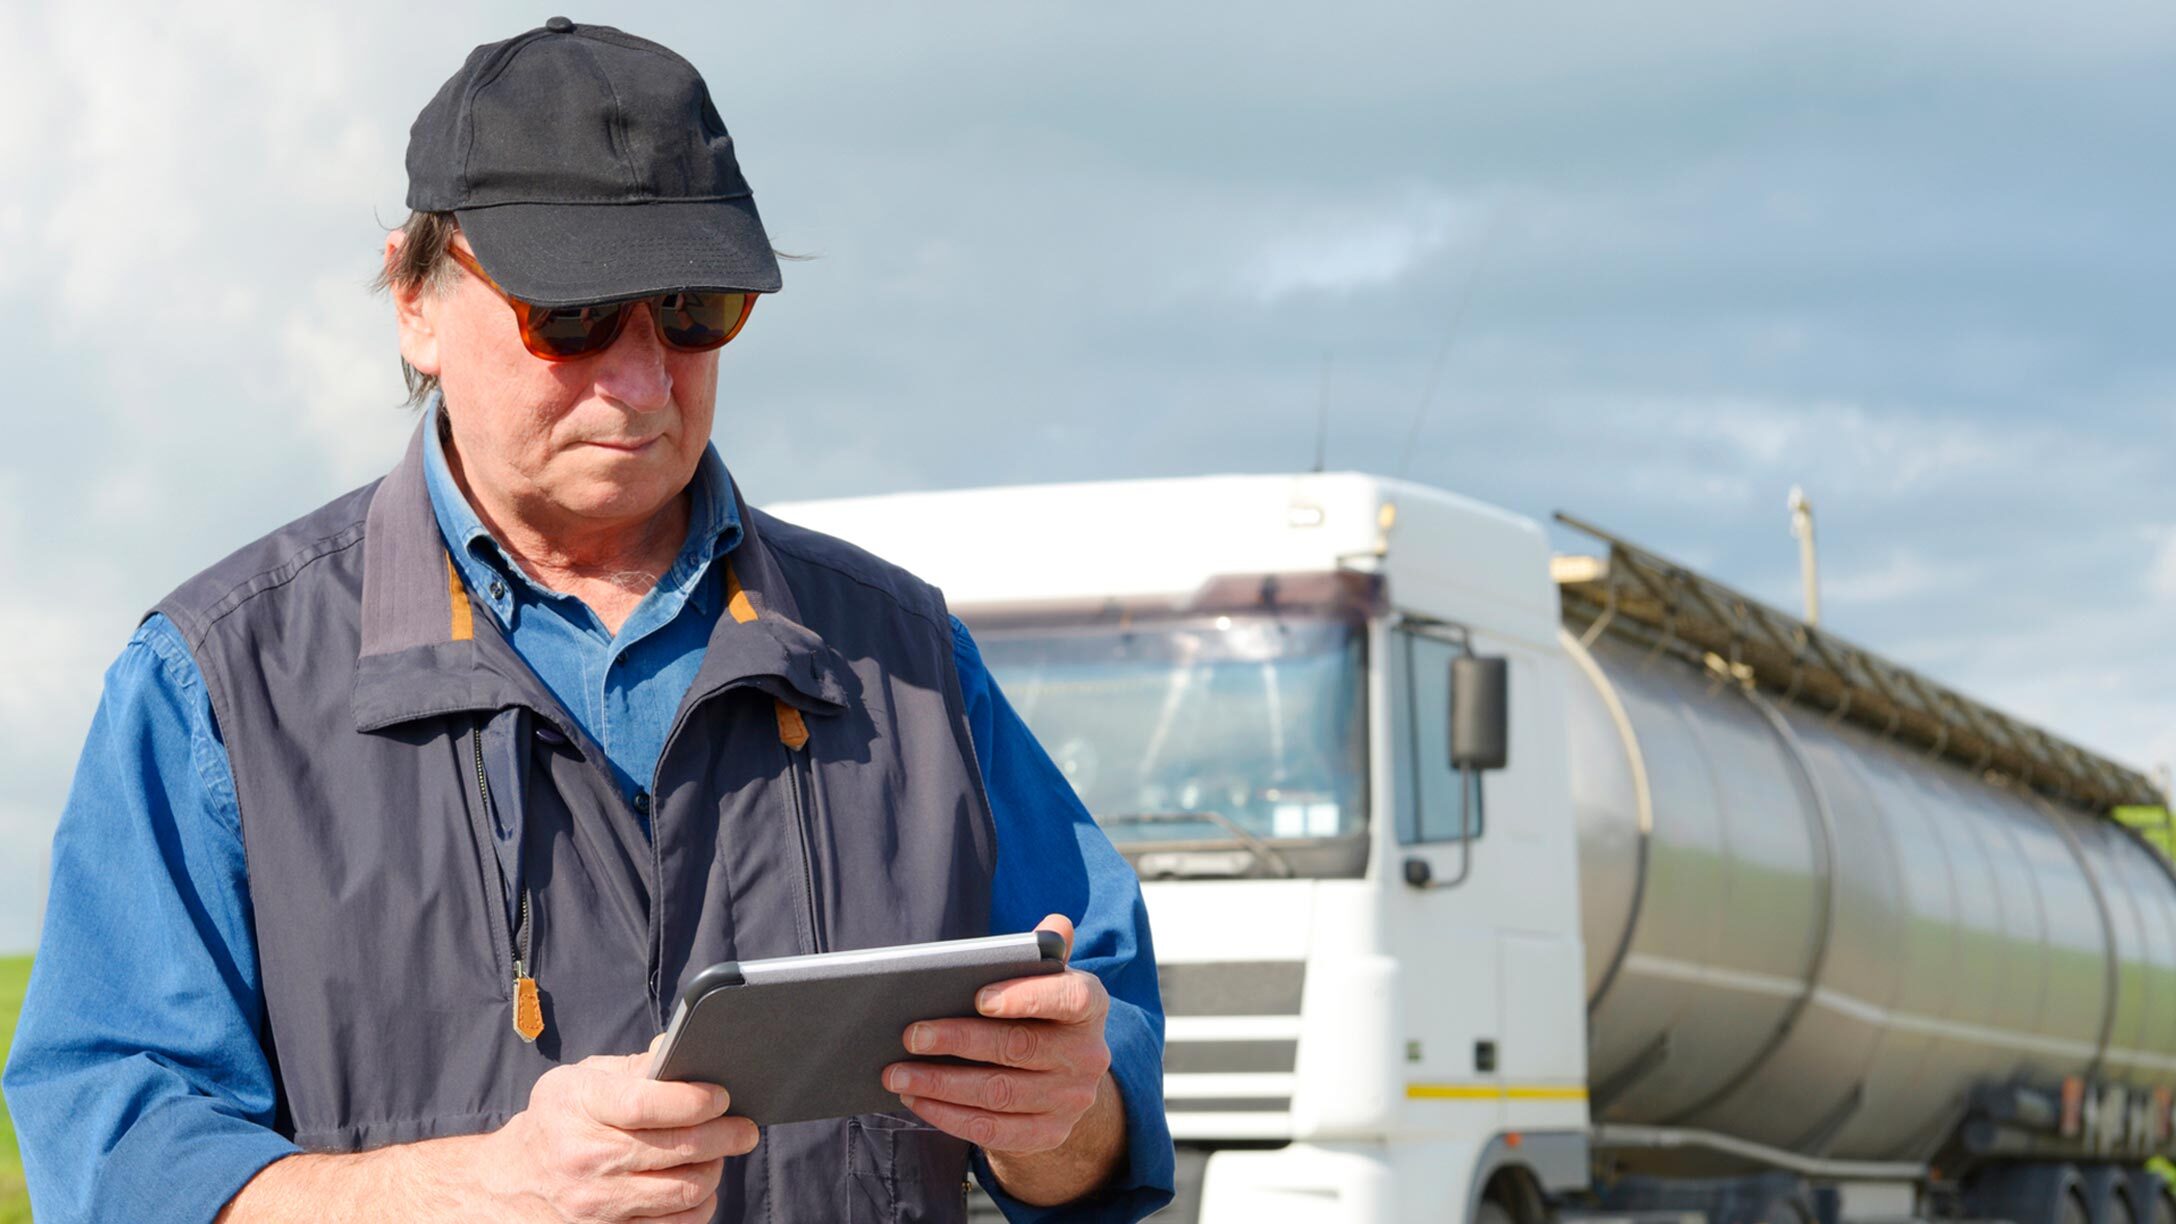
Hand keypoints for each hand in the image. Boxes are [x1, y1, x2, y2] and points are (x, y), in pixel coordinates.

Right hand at [480, 1035, 758, 1222]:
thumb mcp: (578, 1080)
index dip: (693, 1100)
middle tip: (744, 1128)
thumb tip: (679, 1051)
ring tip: (718, 1155)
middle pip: (676, 1151)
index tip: (722, 1096)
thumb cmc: (556, 1121)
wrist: (510, 1183)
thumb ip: (632, 1067)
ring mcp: (595, 1205)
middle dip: (724, 1136)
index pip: (645, 1104)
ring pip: (683, 1192)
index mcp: (578, 1107)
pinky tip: (698, 1187)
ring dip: (713, 1171)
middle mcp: (584, 1159)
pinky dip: (698, 1206)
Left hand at [884, 914, 1111, 1155]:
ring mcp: (1071, 1099)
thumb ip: (1045, 954)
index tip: (979, 997)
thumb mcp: (1049, 982)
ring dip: (941, 1084)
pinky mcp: (1049, 1134)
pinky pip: (994, 1130)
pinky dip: (950, 1117)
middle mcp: (1088, 1055)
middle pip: (1018, 1047)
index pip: (1070, 1000)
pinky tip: (917, 1100)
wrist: (1061, 1082)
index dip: (1026, 998)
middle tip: (911, 1035)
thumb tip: (1055, 922)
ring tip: (897, 1072)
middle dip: (958, 1041)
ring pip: (998, 1093)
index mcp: (1091, 1007)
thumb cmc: (1041, 1016)